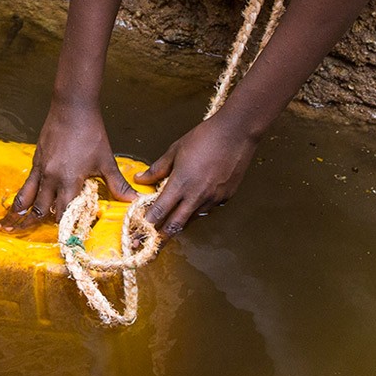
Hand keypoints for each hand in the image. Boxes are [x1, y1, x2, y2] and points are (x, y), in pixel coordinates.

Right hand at [0, 101, 136, 231]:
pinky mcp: (35, 161)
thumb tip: (136, 202)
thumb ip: (118, 185)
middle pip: (41, 209)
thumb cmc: (91, 134)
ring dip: (22, 213)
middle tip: (39, 233)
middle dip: (40, 223)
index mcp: (68, 180)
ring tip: (8, 227)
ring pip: (27, 198)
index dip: (65, 227)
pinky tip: (18, 204)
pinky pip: (26, 184)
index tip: (66, 239)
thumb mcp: (106, 161)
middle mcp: (50, 178)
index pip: (63, 212)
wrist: (72, 108)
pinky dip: (22, 197)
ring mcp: (40, 169)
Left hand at [136, 117, 258, 233]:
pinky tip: (191, 204)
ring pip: (192, 219)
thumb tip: (141, 179)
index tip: (138, 230)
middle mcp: (197, 195)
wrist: (236, 133)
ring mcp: (213, 198)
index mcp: (181, 183)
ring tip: (169, 223)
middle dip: (161, 236)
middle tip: (150, 242)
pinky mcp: (225, 197)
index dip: (147, 223)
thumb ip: (157, 169)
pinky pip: (207, 209)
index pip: (159, 211)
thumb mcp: (175, 151)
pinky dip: (196, 210)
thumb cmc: (205, 138)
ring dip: (180, 222)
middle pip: (175, 225)